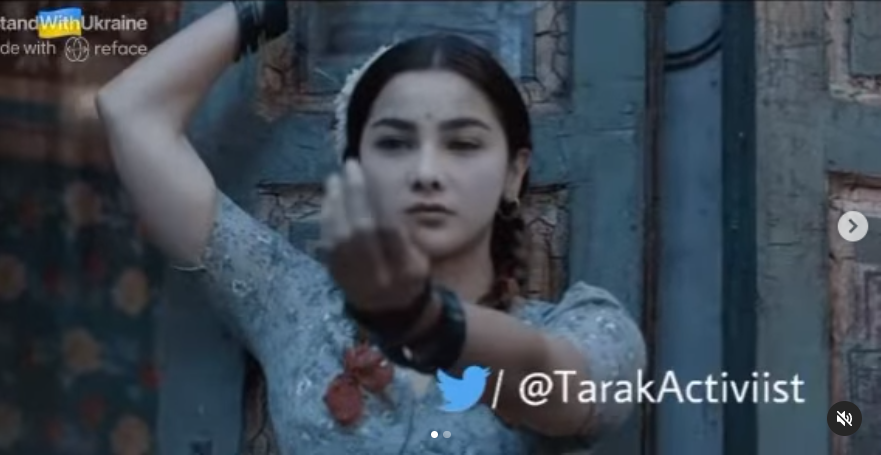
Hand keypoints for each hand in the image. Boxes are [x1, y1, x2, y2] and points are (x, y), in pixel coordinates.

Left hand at [320, 160, 429, 313]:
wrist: (389, 312)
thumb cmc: (408, 277)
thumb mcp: (419, 259)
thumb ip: (405, 235)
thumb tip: (384, 201)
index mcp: (405, 272)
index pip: (391, 235)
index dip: (380, 202)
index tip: (373, 178)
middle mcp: (376, 277)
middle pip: (361, 232)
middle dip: (355, 196)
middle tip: (351, 167)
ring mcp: (353, 278)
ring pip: (339, 236)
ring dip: (336, 203)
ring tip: (335, 178)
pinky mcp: (335, 275)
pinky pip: (327, 243)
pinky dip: (326, 219)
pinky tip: (328, 200)